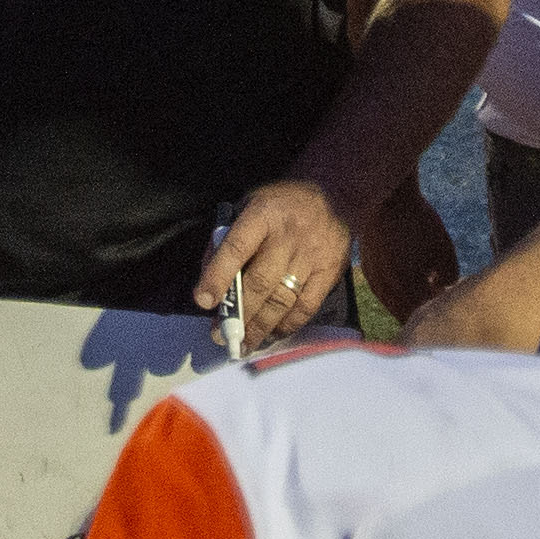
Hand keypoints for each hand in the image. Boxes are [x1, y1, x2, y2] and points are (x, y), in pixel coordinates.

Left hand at [197, 177, 357, 343]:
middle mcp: (289, 236)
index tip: (203, 301)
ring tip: (244, 344)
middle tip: (222, 336)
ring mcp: (312, 255)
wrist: (335, 194)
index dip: (218, 276)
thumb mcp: (248, 205)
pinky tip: (272, 334)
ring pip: (282, 300)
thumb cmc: (280, 205)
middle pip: (261, 283)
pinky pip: (306, 307)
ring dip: (260, 327)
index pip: (237, 247)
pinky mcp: (330, 272)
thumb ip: (227, 239)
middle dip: (238, 314)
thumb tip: (210, 280)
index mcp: (263, 214)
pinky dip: (287, 326)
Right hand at [357, 175, 461, 319]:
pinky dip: (396, 290)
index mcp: (406, 289)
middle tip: (438, 295)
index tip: (449, 298)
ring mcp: (374, 281)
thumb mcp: (444, 249)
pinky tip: (407, 274)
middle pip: (406, 314)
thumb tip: (442, 286)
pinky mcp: (367, 269)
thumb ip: (450, 276)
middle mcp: (386, 290)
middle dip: (422, 308)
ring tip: (424, 284)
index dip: (438, 309)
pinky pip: (383, 290)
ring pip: (393, 304)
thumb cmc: (419, 223)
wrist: (387, 198)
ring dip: (409, 300)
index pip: (424, 314)